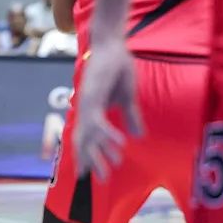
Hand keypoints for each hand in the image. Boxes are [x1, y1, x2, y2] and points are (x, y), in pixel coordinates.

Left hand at [71, 39, 142, 180]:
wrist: (112, 42)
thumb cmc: (118, 66)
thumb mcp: (127, 96)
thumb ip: (130, 116)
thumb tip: (138, 137)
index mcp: (92, 108)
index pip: (86, 137)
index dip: (87, 155)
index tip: (89, 175)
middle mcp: (86, 106)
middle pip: (84, 139)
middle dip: (91, 161)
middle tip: (99, 181)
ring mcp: (88, 100)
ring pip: (90, 133)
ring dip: (100, 151)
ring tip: (112, 168)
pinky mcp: (95, 93)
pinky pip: (99, 118)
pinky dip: (107, 133)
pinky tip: (120, 143)